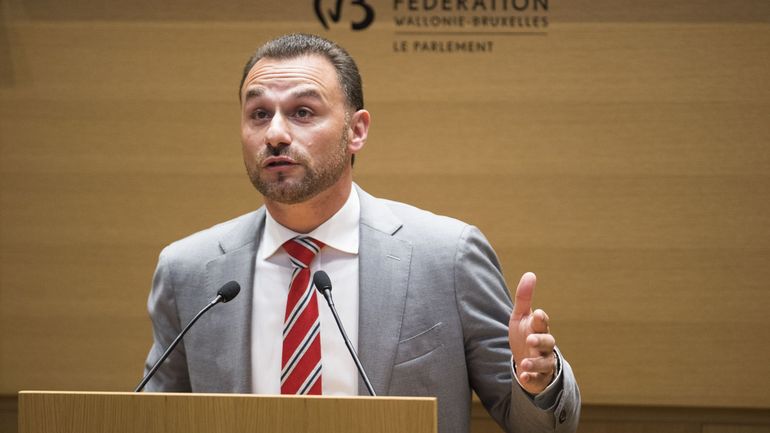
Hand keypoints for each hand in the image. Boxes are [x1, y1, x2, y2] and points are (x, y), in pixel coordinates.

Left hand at [508, 272, 556, 393]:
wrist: (526, 362)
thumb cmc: (524, 335)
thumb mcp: (521, 317)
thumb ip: (524, 297)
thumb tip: (530, 274)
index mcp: (539, 329)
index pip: (542, 323)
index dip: (541, 319)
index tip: (537, 314)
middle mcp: (545, 345)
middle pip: (548, 342)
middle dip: (540, 340)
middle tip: (530, 339)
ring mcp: (543, 361)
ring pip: (544, 362)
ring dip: (535, 362)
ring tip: (524, 362)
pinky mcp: (538, 376)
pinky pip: (537, 378)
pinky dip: (531, 378)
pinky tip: (524, 377)